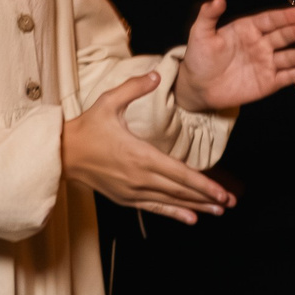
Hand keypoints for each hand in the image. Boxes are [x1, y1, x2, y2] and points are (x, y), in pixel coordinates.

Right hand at [61, 74, 228, 224]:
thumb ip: (134, 88)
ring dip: (197, 206)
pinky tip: (191, 218)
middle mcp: (140, 177)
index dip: (204, 184)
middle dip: (208, 197)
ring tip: (218, 211)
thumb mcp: (108, 102)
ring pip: (171, 201)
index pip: (180, 173)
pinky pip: (155, 208)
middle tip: (230, 202)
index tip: (222, 192)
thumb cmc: (87, 127)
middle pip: (181, 190)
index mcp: (140, 154)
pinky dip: (174, 213)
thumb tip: (156, 75)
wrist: (63, 152)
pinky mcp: (126, 198)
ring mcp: (133, 191)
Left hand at [177, 0, 294, 110]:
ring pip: (288, 57)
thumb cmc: (199, 57)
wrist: (198, 86)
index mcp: (246, 30)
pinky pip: (288, 77)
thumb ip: (209, 16)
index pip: (268, 20)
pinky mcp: (269, 82)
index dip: (284, 16)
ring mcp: (266, 63)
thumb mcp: (200, 33)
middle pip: (282, 36)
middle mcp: (260, 44)